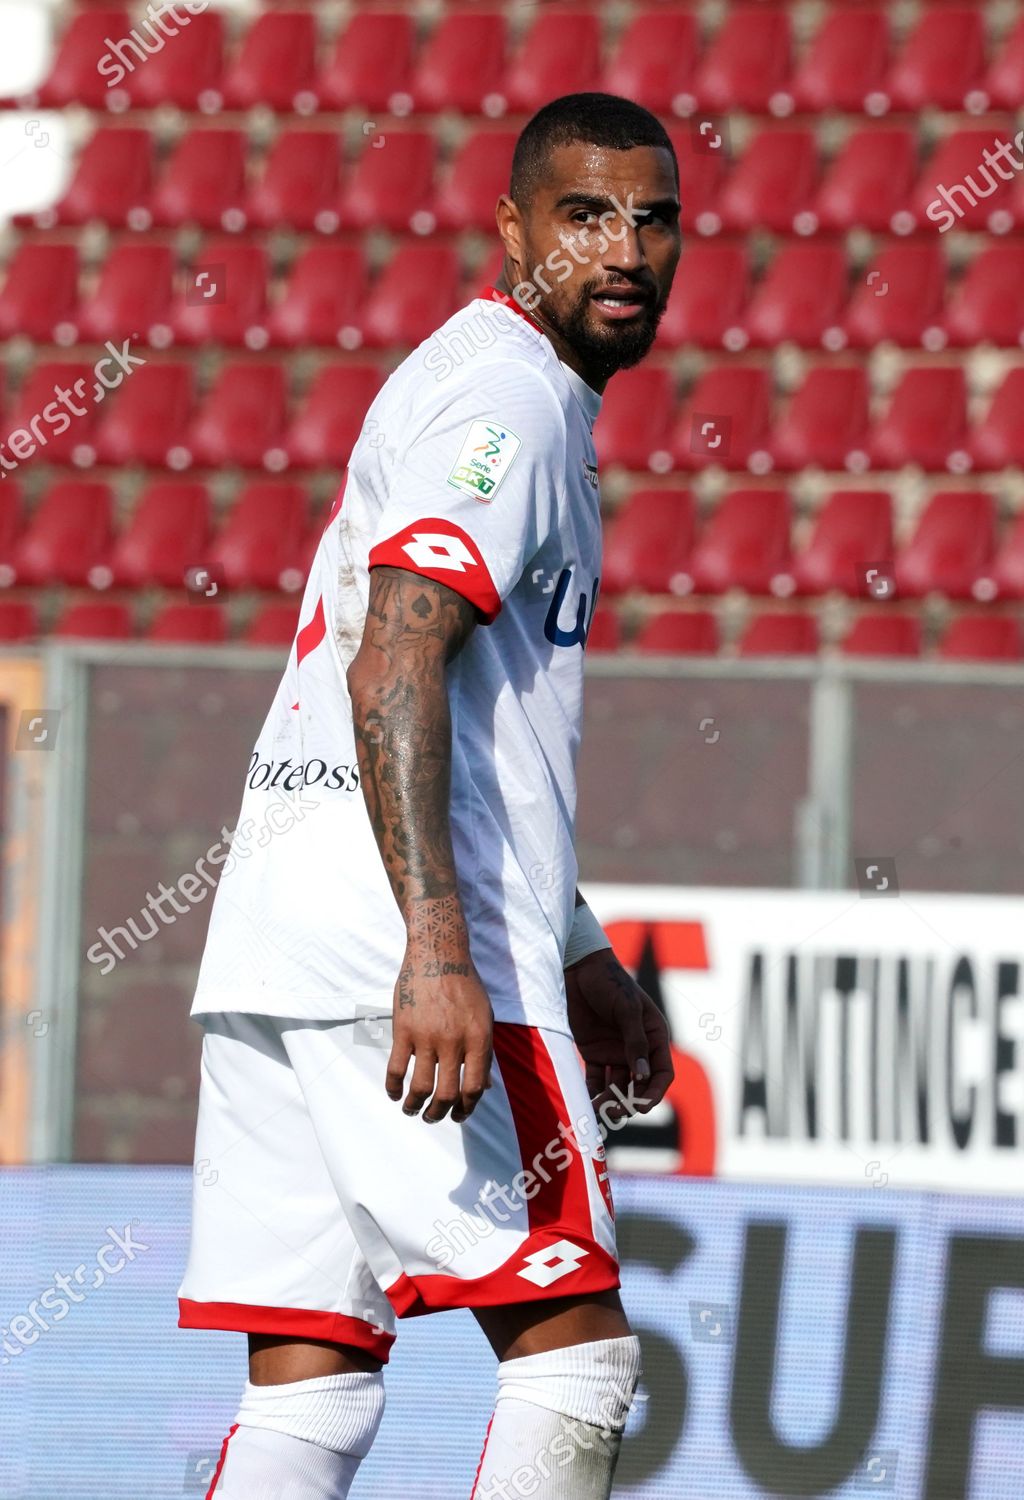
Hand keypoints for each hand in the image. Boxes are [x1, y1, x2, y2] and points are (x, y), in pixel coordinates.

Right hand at [386, 949, 492, 1124]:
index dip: (467, 1108)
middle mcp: (454, 1041)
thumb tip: (484, 1086)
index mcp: (479, 1038)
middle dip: (440, 1113)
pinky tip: (394, 1094)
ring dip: (415, 1107)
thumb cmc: (465, 985)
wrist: (438, 954)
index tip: (459, 1115)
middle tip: (434, 1117)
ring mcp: (427, 1036)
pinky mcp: (403, 1030)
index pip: (474, 1087)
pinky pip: (396, 1069)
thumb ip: (484, 1052)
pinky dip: (393, 1088)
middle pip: (447, 1093)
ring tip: (412, 1111)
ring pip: (420, 1087)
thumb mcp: (485, 1016)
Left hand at [565, 949, 673, 1123]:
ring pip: (616, 1086)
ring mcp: (615, 1052)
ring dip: (609, 1100)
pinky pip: (595, 1079)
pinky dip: (592, 1093)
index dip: (654, 1093)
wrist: (579, 968)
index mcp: (655, 1036)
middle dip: (629, 1101)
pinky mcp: (594, 1053)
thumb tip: (642, 1075)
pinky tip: (585, 1103)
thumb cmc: (610, 982)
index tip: (641, 1107)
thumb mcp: (628, 1009)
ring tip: (596, 1110)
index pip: (661, 1073)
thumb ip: (635, 1041)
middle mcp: (637, 1048)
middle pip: (639, 1085)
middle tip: (612, 1111)